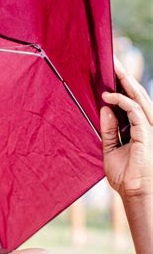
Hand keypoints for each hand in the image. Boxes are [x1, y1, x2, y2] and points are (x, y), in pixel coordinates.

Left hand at [100, 57, 152, 198]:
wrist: (134, 193)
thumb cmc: (124, 175)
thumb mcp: (110, 149)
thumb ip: (108, 130)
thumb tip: (104, 108)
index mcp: (137, 127)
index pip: (130, 100)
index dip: (121, 85)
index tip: (108, 72)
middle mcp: (145, 123)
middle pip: (136, 94)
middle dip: (124, 77)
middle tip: (112, 60)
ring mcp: (148, 127)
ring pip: (138, 97)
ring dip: (126, 81)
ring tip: (114, 67)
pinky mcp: (147, 132)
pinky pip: (134, 110)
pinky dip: (122, 101)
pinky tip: (109, 97)